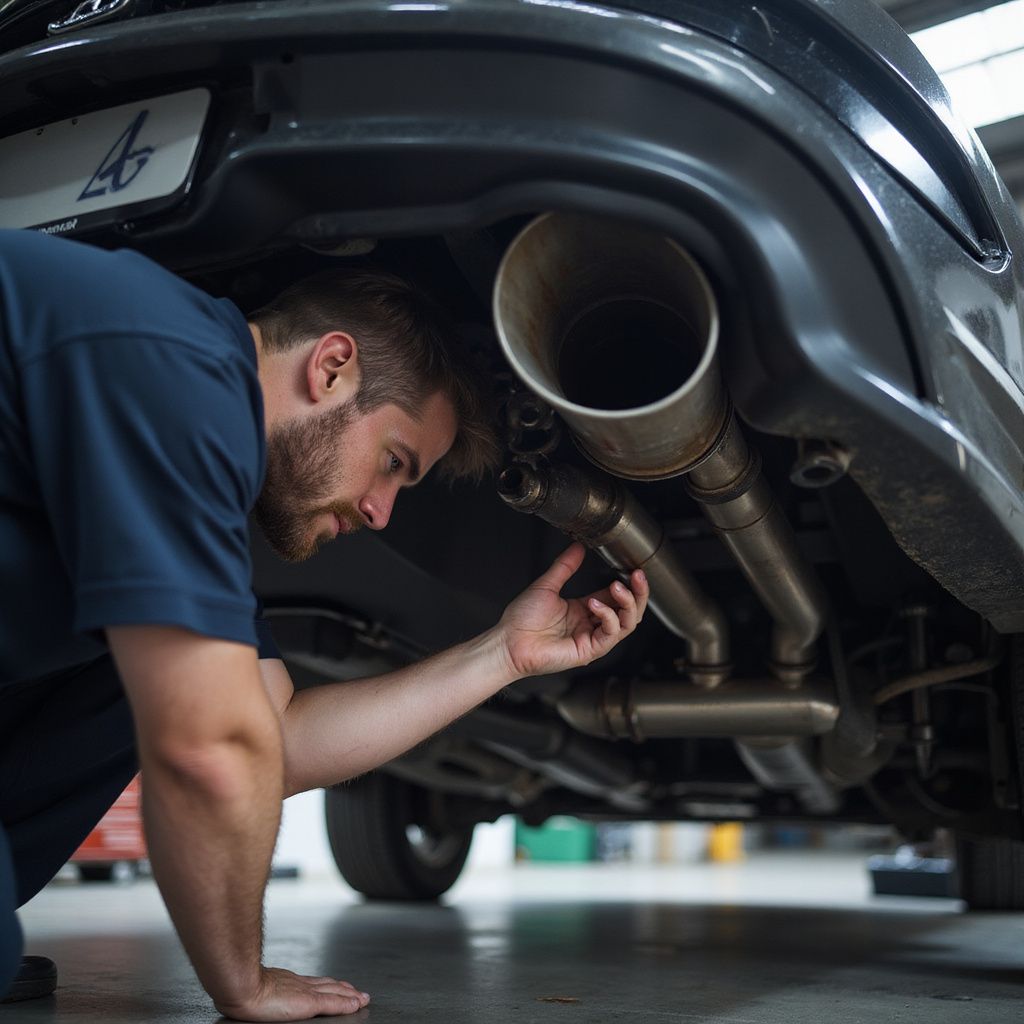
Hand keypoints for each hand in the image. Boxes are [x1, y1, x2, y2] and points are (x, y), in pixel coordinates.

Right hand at [215, 966, 368, 1020]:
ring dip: (351, 995)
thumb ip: (264, 988)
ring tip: (361, 998)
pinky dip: (346, 1004)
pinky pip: (333, 1003)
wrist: (240, 986)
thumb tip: (254, 994)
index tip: (338, 985)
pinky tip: (357, 1004)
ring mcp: (305, 992)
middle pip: (328, 984)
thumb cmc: (240, 988)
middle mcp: (299, 984)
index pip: (313, 982)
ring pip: (334, 992)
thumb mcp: (256, 986)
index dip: (327, 984)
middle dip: (344, 988)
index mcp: (287, 981)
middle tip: (357, 992)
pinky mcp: (309, 1002)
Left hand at [497, 542, 648, 678]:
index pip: (616, 596)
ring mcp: (592, 639)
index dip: (628, 583)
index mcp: (583, 610)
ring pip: (627, 623)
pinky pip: (611, 634)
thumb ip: (564, 566)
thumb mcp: (547, 585)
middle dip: (638, 592)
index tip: (632, 568)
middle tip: (637, 575)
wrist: (508, 642)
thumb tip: (578, 548)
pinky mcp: (590, 651)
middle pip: (629, 611)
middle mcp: (591, 625)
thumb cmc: (521, 621)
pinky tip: (595, 604)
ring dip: (628, 603)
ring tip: (618, 587)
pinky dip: (608, 616)